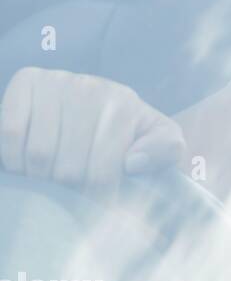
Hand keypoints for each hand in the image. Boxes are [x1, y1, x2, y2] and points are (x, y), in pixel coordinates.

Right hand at [0, 67, 186, 195]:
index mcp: (125, 104)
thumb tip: (133, 162)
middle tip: (68, 190)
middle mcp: (91, 87)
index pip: (105, 168)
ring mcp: (56, 81)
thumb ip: (165, 149)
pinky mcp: (26, 82)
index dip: (97, 193)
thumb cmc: (125, 129)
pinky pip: (10, 134)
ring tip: (49, 179)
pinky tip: (25, 163)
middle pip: (69, 166)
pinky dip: (14, 158)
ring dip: (40, 178)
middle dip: (68, 188)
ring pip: (39, 153)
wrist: (90, 102)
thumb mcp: (156, 138)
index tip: (97, 199)